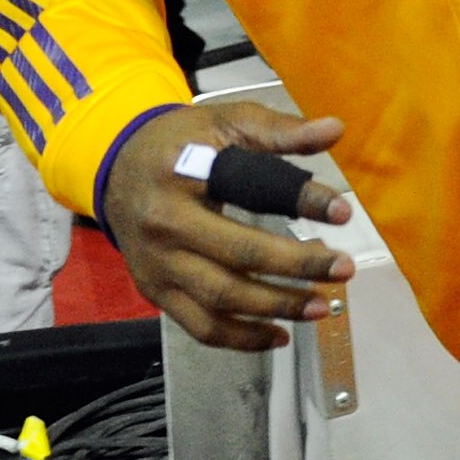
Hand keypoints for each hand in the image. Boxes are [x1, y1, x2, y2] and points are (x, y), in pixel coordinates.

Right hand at [101, 104, 355, 351]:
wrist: (115, 168)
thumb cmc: (180, 143)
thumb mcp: (225, 120)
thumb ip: (279, 129)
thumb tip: (335, 130)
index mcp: (183, 170)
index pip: (249, 186)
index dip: (299, 198)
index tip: (343, 212)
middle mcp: (165, 221)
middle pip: (238, 253)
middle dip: (297, 265)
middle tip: (343, 268)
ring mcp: (157, 263)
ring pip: (222, 298)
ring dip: (276, 307)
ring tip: (321, 306)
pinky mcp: (155, 291)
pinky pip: (200, 326)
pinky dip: (242, 338)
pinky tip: (280, 335)